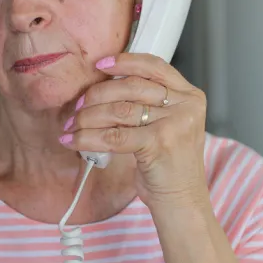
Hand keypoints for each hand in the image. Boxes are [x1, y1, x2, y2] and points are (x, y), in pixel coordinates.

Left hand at [61, 53, 208, 208]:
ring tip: (72, 126)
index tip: (99, 65)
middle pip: (130, 87)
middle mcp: (186, 105)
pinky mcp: (159, 143)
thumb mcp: (166, 124)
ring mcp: (175, 123)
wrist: (182, 200)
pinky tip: (73, 141)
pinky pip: (113, 136)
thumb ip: (146, 103)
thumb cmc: (167, 163)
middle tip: (77, 108)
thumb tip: (102, 87)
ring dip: (88, 118)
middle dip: (97, 96)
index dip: (124, 62)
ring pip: (118, 110)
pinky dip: (88, 138)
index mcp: (189, 95)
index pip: (154, 66)